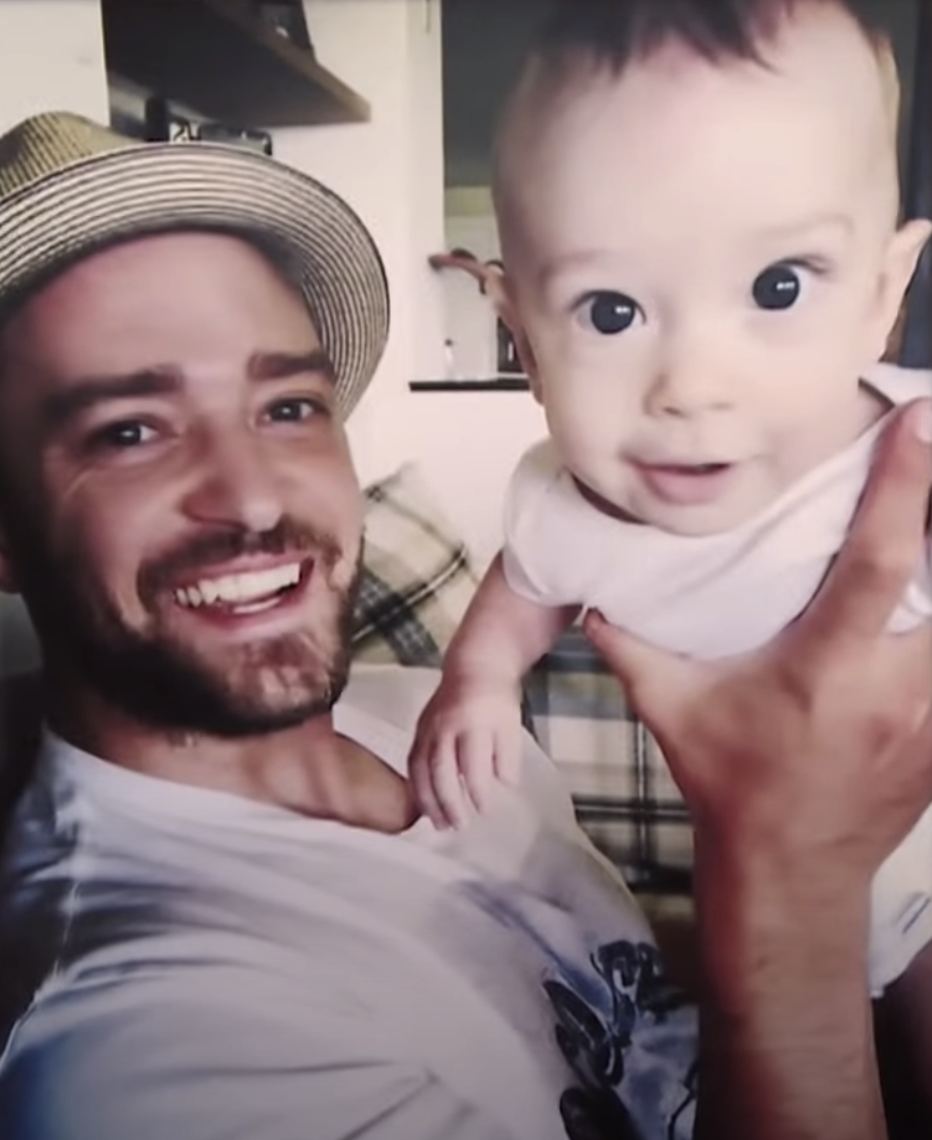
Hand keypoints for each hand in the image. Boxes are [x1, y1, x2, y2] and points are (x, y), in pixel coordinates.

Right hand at [408, 671, 523, 828]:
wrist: (474, 666)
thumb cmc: (497, 700)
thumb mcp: (511, 726)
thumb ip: (508, 757)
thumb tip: (503, 786)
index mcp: (473, 722)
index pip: (473, 764)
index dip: (478, 791)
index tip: (485, 811)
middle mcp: (446, 725)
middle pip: (441, 769)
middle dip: (448, 802)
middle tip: (458, 826)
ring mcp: (428, 727)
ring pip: (421, 769)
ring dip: (428, 800)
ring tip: (439, 824)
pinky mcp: (418, 729)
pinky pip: (413, 762)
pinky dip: (417, 786)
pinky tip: (425, 804)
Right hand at [584, 399, 931, 887]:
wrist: (792, 870)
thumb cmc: (732, 784)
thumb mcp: (672, 712)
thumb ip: (631, 647)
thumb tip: (590, 595)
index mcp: (826, 670)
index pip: (876, 563)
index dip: (903, 488)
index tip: (919, 423)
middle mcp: (896, 684)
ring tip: (926, 508)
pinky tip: (920, 589)